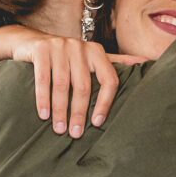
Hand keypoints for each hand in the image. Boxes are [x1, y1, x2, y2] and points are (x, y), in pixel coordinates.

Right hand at [0, 24, 144, 134]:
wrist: (29, 42)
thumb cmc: (65, 57)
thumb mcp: (91, 58)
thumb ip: (115, 62)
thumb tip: (145, 63)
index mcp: (97, 51)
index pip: (108, 80)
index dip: (105, 104)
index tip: (97, 124)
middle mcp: (80, 46)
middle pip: (83, 86)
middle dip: (79, 113)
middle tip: (75, 134)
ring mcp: (60, 45)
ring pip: (62, 85)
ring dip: (60, 111)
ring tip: (59, 129)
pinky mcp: (41, 49)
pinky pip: (43, 79)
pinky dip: (43, 99)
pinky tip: (44, 115)